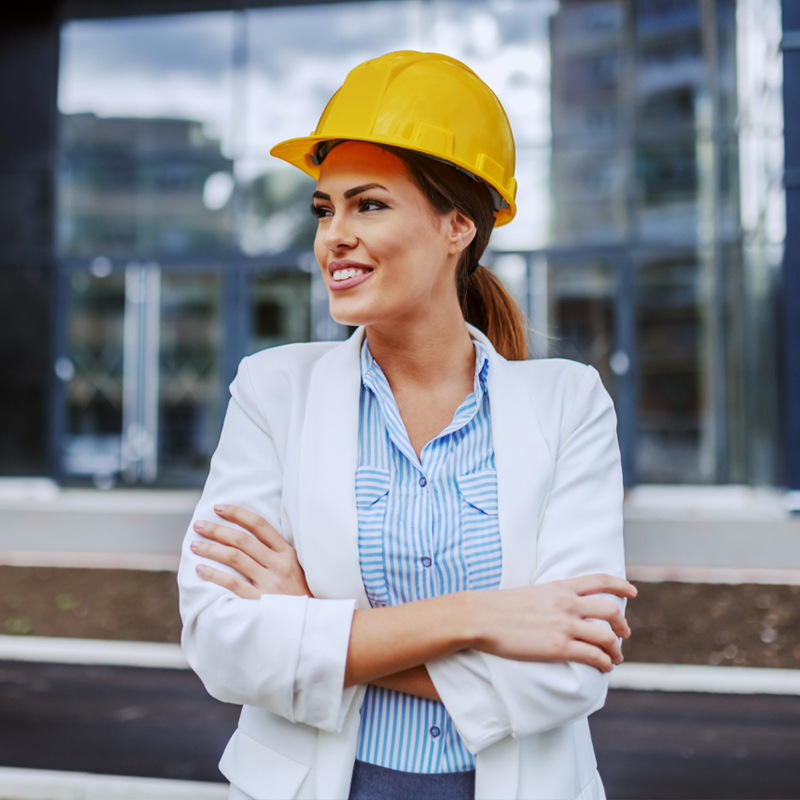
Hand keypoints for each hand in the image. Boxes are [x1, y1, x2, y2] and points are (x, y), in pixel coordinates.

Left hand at [190, 504, 311, 598]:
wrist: (308, 623)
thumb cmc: (298, 594)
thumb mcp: (296, 568)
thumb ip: (276, 553)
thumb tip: (246, 536)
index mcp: (287, 553)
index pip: (260, 525)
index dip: (238, 514)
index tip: (219, 508)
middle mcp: (279, 564)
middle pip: (242, 540)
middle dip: (217, 530)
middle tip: (199, 525)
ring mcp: (269, 582)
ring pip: (235, 558)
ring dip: (211, 549)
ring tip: (195, 545)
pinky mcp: (259, 601)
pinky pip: (232, 584)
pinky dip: (214, 574)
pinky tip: (201, 569)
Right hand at [470, 574, 635, 672]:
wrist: (481, 617)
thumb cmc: (499, 606)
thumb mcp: (531, 592)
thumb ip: (551, 598)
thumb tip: (560, 608)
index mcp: (560, 587)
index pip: (599, 580)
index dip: (620, 585)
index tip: (632, 591)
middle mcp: (567, 604)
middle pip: (610, 611)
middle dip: (622, 624)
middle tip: (624, 634)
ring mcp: (564, 625)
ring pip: (606, 636)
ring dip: (616, 650)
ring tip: (615, 658)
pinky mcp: (559, 647)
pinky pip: (593, 656)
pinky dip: (605, 663)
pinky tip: (605, 667)